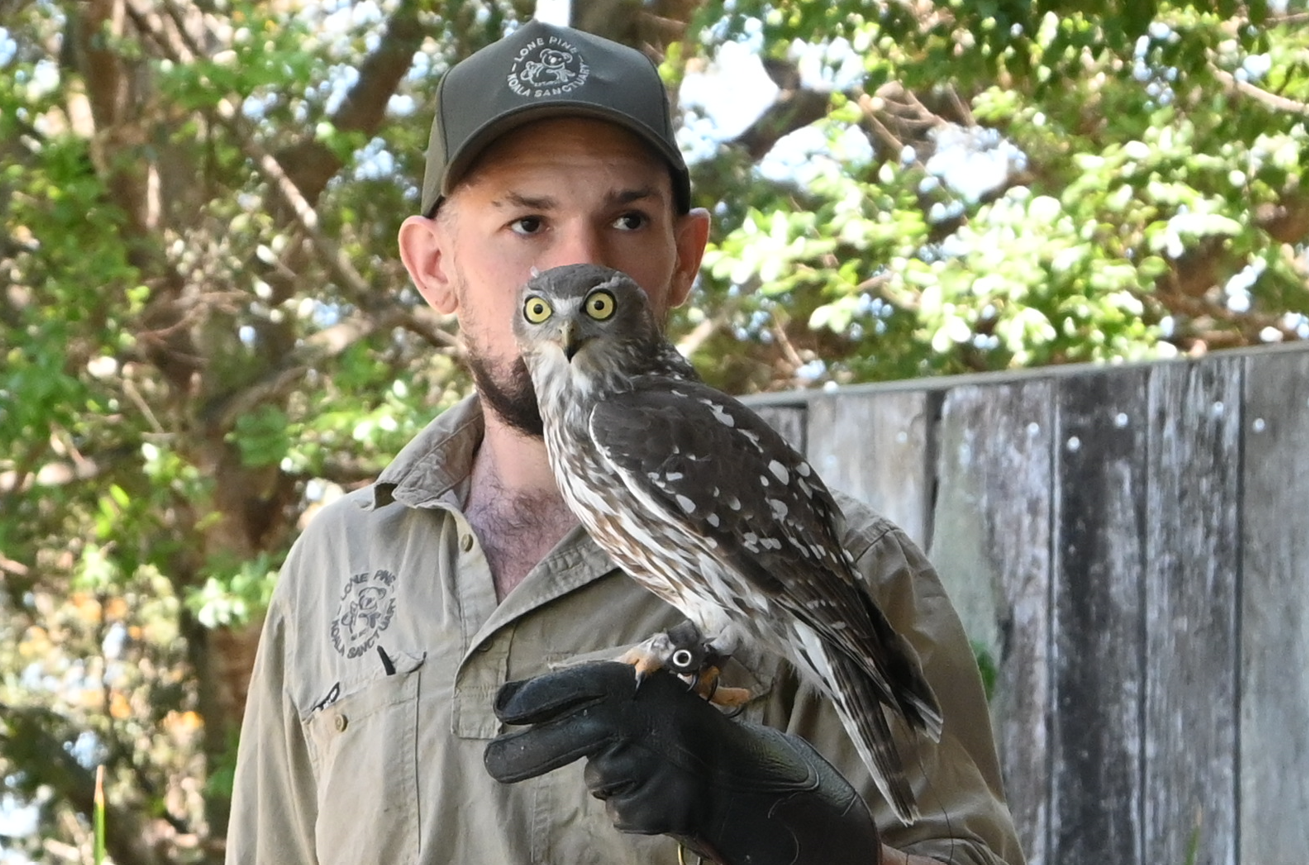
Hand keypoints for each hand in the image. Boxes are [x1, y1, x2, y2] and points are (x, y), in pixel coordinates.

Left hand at [483, 661, 879, 864]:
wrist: (750, 781)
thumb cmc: (684, 734)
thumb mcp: (651, 701)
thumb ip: (604, 700)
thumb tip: (524, 710)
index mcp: (646, 685)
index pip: (582, 683)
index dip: (537, 695)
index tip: (499, 709)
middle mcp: (651, 720)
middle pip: (574, 736)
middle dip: (527, 752)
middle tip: (492, 763)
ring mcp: (659, 764)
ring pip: (599, 780)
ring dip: (612, 780)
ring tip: (651, 771)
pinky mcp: (666, 805)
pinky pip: (621, 811)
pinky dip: (632, 808)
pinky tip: (662, 795)